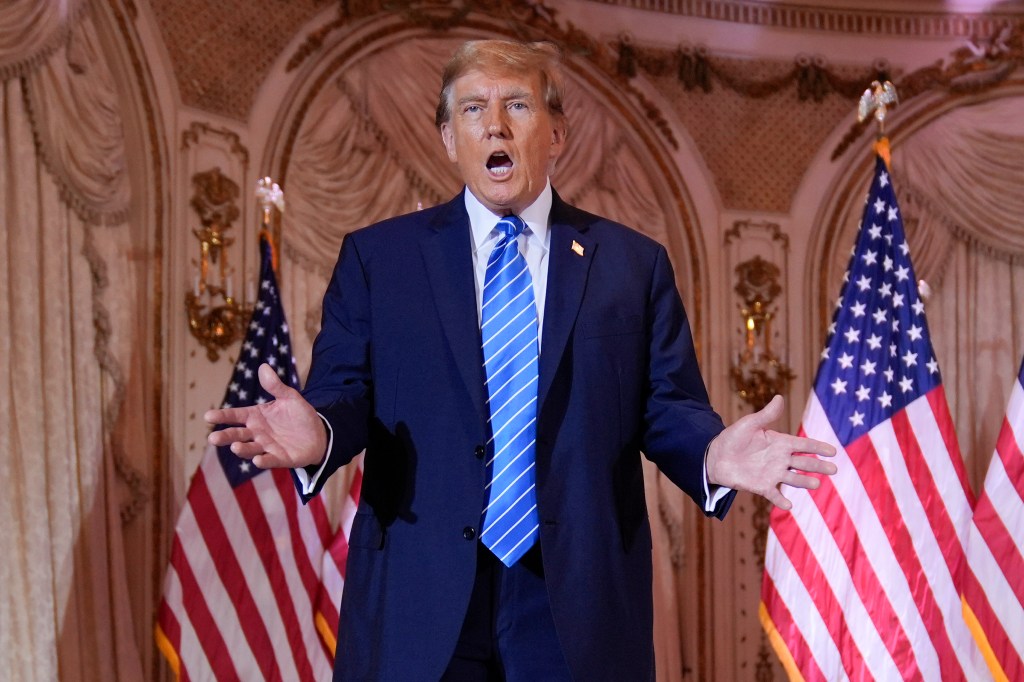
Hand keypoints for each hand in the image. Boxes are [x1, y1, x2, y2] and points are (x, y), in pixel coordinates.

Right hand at [205, 363, 326, 468]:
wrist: (319, 435)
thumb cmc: (300, 416)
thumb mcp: (290, 397)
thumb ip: (276, 386)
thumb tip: (263, 366)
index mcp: (256, 416)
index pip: (236, 415)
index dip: (222, 416)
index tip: (208, 416)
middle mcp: (257, 433)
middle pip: (237, 435)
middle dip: (225, 436)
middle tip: (212, 438)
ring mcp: (267, 446)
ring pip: (250, 449)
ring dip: (242, 449)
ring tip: (235, 447)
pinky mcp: (280, 458)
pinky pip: (270, 460)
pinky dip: (263, 461)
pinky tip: (258, 460)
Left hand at [706, 395, 836, 509]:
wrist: (716, 456)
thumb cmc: (733, 438)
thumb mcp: (750, 424)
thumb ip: (766, 415)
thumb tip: (780, 397)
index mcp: (780, 443)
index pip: (803, 445)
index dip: (818, 447)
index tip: (833, 451)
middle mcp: (780, 459)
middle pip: (804, 463)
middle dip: (818, 466)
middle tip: (834, 469)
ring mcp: (772, 474)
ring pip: (793, 479)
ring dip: (805, 482)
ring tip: (816, 484)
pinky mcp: (762, 486)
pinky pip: (774, 495)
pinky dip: (781, 500)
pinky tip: (788, 505)